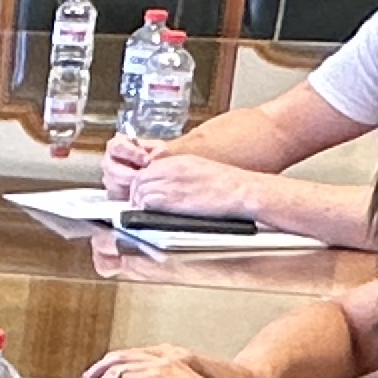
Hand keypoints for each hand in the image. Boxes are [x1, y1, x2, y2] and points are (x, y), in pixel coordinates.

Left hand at [120, 150, 269, 220]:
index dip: (142, 185)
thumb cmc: (228, 184)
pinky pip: (147, 203)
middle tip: (140, 207)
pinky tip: (152, 216)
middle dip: (136, 195)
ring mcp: (170, 183)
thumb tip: (166, 187)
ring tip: (146, 213)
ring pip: (140, 192)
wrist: (241, 191)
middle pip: (139, 181)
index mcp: (178, 160)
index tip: (143, 195)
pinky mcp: (172, 199)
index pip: (146, 170)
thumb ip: (179, 175)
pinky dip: (145, 210)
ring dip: (139, 204)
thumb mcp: (200, 170)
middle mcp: (171, 169)